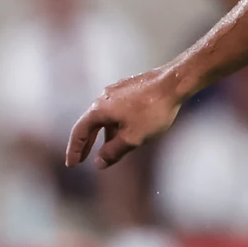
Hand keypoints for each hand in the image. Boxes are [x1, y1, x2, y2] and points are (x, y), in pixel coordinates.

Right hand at [65, 68, 186, 167]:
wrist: (175, 82)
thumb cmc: (153, 111)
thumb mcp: (132, 138)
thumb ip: (113, 152)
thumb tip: (99, 163)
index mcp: (99, 109)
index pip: (79, 132)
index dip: (74, 150)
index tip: (72, 164)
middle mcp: (104, 97)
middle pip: (90, 124)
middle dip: (86, 143)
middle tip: (82, 159)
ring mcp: (118, 90)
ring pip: (106, 116)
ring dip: (105, 134)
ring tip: (108, 150)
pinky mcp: (132, 87)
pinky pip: (118, 109)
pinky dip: (117, 124)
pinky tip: (127, 131)